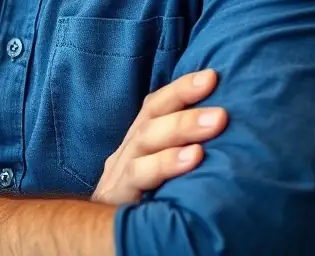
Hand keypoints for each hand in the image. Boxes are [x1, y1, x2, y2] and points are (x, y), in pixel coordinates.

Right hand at [91, 69, 226, 206]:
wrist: (93, 241)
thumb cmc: (142, 206)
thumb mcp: (156, 176)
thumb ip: (177, 152)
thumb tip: (221, 129)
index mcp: (136, 143)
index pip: (155, 106)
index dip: (181, 89)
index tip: (213, 76)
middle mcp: (125, 153)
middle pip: (151, 121)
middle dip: (186, 109)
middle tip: (221, 111)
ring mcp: (117, 175)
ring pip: (145, 143)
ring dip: (180, 131)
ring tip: (212, 128)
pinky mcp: (114, 199)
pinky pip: (138, 178)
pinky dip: (165, 164)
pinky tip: (193, 160)